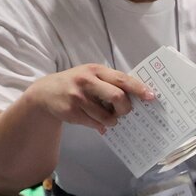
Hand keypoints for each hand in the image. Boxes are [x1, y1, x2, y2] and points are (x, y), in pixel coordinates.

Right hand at [25, 63, 155, 134]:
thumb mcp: (91, 76)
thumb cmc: (76, 84)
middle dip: (125, 108)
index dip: (138, 88)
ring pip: (106, 115)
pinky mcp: (71, 111)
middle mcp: (86, 81)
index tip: (151, 96)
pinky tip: (95, 121)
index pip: (122, 79)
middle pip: (117, 97)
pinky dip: (99, 125)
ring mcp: (77, 97)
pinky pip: (94, 123)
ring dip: (112, 120)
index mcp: (96, 70)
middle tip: (125, 111)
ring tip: (108, 117)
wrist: (44, 93)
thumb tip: (137, 97)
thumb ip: (110, 83)